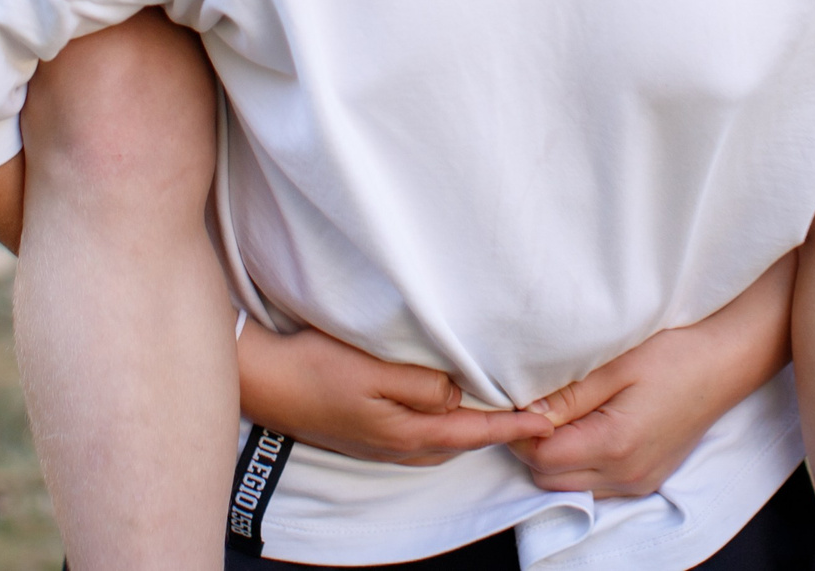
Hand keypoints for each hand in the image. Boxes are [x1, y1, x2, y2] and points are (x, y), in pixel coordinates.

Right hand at [238, 324, 551, 466]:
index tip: (548, 421)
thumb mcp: (372, 369)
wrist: (266, 382)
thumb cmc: (315, 368)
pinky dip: (448, 423)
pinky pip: (424, 434)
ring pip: (444, 439)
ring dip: (474, 426)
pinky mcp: (370, 434)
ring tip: (502, 408)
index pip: (475, 429)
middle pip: (464, 440)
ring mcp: (384, 444)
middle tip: (534, 412)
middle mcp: (401, 446)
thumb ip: (421, 384)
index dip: (513, 425)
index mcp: (407, 432)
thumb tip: (457, 392)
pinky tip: (448, 407)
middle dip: (500, 429)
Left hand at [509, 254, 796, 499]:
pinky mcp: (646, 479)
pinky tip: (583, 429)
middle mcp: (626, 474)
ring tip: (558, 414)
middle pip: (550, 479)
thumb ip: (567, 396)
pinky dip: (579, 465)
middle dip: (532, 446)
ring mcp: (638, 482)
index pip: (542, 456)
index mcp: (615, 444)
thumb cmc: (673, 356)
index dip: (521, 430)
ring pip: (571, 486)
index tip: (516, 401)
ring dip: (554, 458)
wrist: (723, 364)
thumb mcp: (613, 366)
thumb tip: (527, 412)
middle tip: (531, 406)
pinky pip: (596, 485)